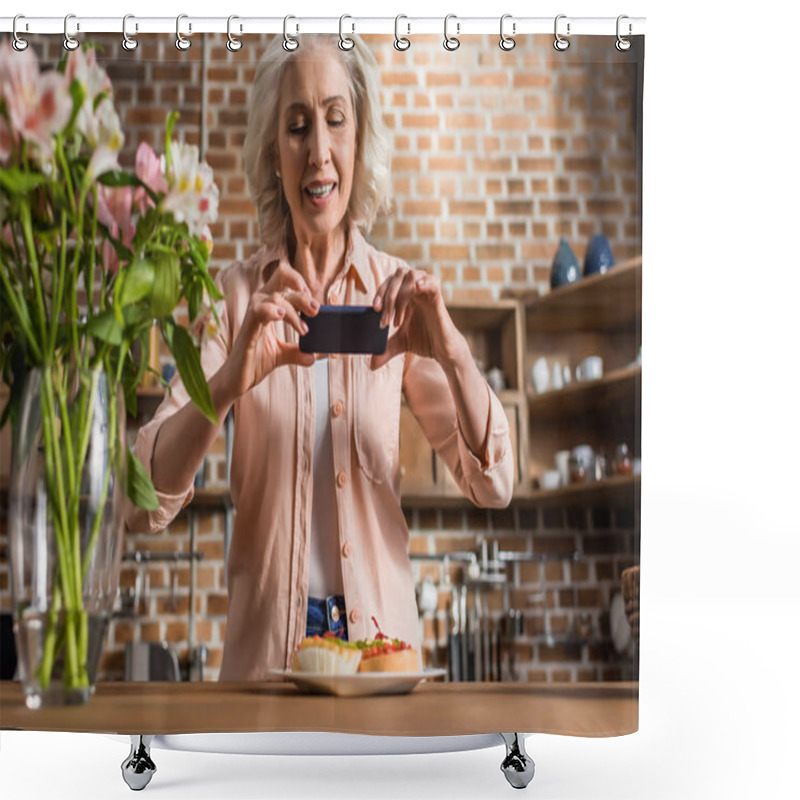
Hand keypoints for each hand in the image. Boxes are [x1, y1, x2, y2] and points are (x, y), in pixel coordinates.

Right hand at [222, 263, 317, 399]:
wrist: (238, 379)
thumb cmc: (255, 361)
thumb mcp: (282, 355)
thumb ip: (298, 352)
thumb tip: (315, 356)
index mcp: (269, 305)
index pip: (283, 279)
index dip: (299, 282)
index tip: (313, 303)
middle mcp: (260, 304)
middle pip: (281, 279)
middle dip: (302, 294)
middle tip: (315, 312)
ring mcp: (253, 314)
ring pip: (276, 296)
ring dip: (294, 311)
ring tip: (303, 330)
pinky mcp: (248, 327)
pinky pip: (259, 310)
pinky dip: (272, 310)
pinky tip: (281, 315)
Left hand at [369, 267, 460, 369]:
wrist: (443, 351)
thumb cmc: (424, 340)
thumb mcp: (400, 343)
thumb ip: (386, 349)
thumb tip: (371, 365)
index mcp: (406, 295)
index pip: (390, 282)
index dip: (380, 292)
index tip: (374, 309)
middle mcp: (416, 290)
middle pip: (398, 275)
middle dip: (387, 297)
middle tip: (384, 321)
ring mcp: (427, 292)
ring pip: (411, 275)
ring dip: (400, 297)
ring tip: (398, 322)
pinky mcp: (438, 298)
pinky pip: (432, 281)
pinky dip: (423, 282)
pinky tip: (417, 288)